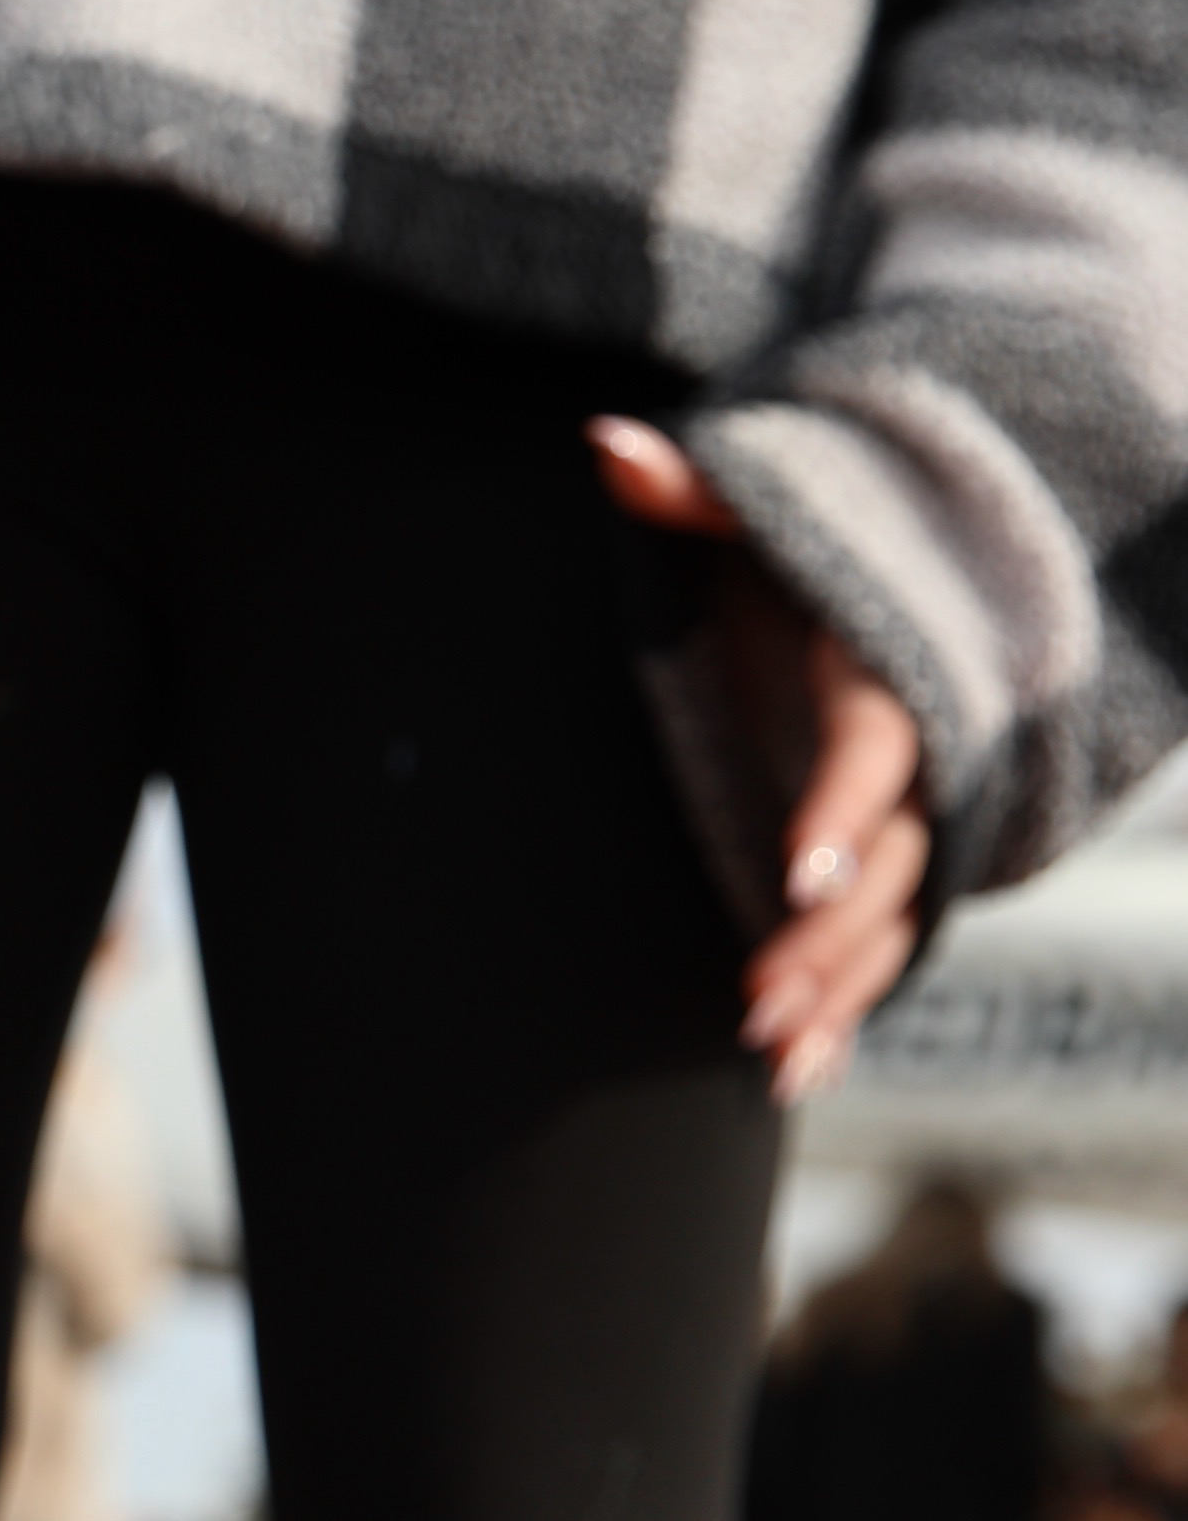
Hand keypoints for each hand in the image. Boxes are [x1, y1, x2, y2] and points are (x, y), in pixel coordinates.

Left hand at [589, 419, 931, 1103]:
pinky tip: (796, 1074)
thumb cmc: (804, 533)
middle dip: (829, 932)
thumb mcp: (762, 500)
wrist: (891, 559)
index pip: (878, 747)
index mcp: (887, 668)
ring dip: (835, 987)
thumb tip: (604, 445)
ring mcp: (908, 812)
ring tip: (766, 1049)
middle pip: (888, 859)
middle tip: (756, 993)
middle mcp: (916, 751)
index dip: (845, 807)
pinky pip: (877, 942)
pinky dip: (843, 1008)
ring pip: (888, 917)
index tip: (796, 868)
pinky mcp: (887, 853)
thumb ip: (691, 487)